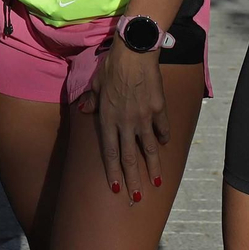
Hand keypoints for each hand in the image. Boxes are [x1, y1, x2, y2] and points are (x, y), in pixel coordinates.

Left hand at [76, 43, 168, 202]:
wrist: (135, 52)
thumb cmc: (112, 65)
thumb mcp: (95, 83)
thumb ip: (91, 100)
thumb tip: (84, 110)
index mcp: (108, 119)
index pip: (110, 152)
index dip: (113, 172)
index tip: (116, 188)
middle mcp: (126, 123)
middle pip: (130, 157)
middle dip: (134, 180)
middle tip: (137, 198)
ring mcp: (144, 117)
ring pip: (149, 149)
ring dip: (154, 168)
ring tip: (158, 183)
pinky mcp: (159, 108)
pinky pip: (162, 128)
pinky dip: (163, 138)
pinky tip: (164, 146)